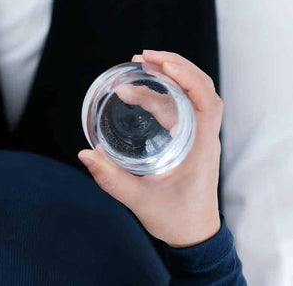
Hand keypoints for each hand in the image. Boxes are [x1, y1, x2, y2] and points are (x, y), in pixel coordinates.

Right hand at [78, 50, 221, 247]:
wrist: (194, 236)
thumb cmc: (176, 219)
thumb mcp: (139, 200)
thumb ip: (111, 178)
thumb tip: (86, 154)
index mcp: (201, 147)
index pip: (206, 101)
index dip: (187, 77)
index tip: (162, 64)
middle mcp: (204, 136)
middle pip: (201, 88)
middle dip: (174, 66)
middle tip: (143, 57)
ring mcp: (199, 136)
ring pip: (190, 95)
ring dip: (166, 78)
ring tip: (136, 68)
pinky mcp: (189, 139)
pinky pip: (180, 107)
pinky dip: (161, 94)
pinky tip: (136, 94)